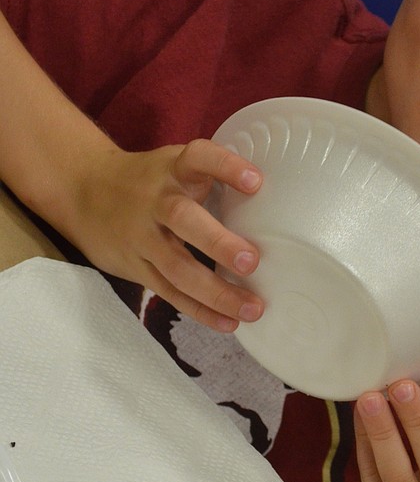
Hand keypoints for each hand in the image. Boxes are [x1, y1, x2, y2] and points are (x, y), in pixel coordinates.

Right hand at [65, 138, 264, 330]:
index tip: (256, 181)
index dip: (226, 167)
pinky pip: (168, 292)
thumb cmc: (150, 180)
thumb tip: (275, 199)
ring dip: (215, 291)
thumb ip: (214, 178)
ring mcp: (143, 236)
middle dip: (218, 243)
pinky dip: (198, 309)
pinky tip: (228, 323)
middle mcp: (156, 200)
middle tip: (252, 261)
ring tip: (252, 308)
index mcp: (173, 168)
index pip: (199, 158)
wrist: (83, 190)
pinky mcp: (136, 266)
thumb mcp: (176, 165)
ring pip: (176, 267)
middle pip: (183, 220)